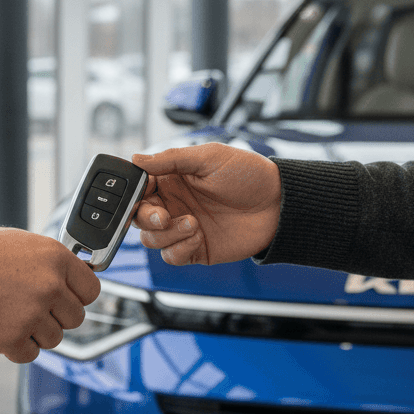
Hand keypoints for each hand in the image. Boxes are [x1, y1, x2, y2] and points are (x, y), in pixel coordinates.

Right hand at [0, 222, 100, 362]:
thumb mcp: (22, 243)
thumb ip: (50, 264)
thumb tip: (69, 281)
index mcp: (55, 258)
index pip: (91, 290)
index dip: (77, 296)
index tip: (67, 298)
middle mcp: (49, 286)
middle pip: (75, 318)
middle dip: (55, 316)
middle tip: (32, 308)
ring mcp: (31, 314)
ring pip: (54, 338)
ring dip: (36, 332)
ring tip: (11, 315)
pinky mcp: (11, 338)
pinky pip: (30, 354)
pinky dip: (17, 347)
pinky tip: (1, 328)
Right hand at [131, 144, 281, 264]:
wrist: (278, 204)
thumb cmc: (248, 174)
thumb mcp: (209, 157)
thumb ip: (171, 159)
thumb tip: (136, 159)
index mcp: (172, 180)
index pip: (139, 189)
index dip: (135, 193)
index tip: (145, 192)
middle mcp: (174, 204)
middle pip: (139, 217)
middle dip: (147, 218)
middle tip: (164, 216)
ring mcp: (183, 228)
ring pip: (151, 239)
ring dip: (167, 234)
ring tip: (194, 223)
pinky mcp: (196, 249)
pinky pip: (172, 256)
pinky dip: (179, 249)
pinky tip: (198, 237)